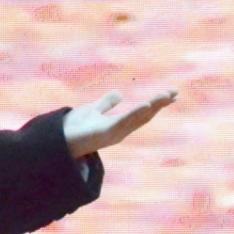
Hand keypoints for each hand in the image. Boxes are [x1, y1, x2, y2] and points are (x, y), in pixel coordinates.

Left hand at [63, 88, 177, 159]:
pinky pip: (124, 121)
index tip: (171, 95)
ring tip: (166, 96)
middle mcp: (121, 130)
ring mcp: (115, 132)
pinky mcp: (106, 132)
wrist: (59, 141)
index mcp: (120, 125)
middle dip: (160, 104)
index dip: (157, 104)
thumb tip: (120, 93)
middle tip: (175, 93)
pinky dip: (136, 113)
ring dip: (153, 106)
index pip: (142, 113)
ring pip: (138, 117)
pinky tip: (147, 105)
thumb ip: (106, 103)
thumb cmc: (75, 128)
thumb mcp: (93, 110)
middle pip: (145, 115)